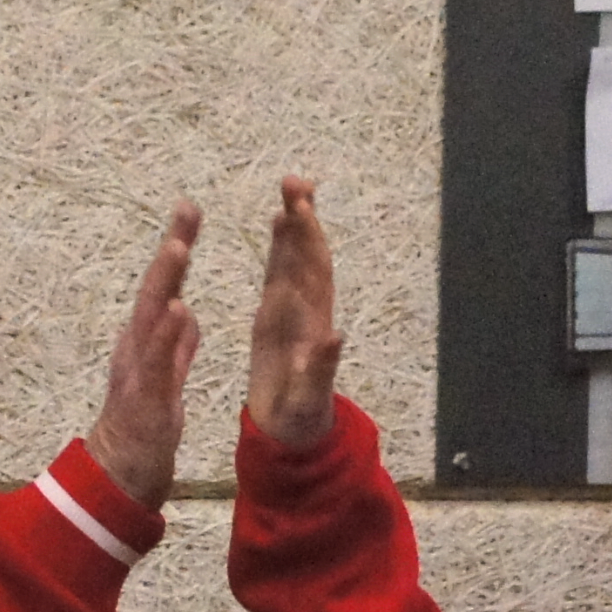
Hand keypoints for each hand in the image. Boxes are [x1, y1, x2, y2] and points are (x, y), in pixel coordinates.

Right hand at [85, 200, 204, 508]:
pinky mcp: (145, 397)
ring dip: (164, 280)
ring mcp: (138, 371)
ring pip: (150, 317)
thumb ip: (177, 346)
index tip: (190, 211)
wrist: (122, 477)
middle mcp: (136, 348)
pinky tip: (177, 308)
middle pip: (154, 288)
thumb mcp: (167, 380)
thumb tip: (184, 311)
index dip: (176, 248)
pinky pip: (156, 360)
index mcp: (146, 343)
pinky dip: (165, 333)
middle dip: (171, 246)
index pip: (164, 287)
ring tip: (179, 245)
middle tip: (188, 208)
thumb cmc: (144, 429)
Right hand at [245, 176, 341, 449]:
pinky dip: (280, 247)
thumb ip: (322, 367)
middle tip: (294, 179)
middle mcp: (307, 311)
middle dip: (303, 218)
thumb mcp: (309, 396)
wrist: (292, 432)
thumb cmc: (301, 417)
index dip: (307, 238)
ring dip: (294, 224)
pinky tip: (279, 223)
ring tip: (291, 188)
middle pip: (307, 256)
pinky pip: (279, 274)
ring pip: (295, 259)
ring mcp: (293, 312)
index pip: (312, 271)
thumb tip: (335, 336)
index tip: (300, 205)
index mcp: (313, 324)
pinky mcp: (276, 317)